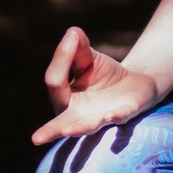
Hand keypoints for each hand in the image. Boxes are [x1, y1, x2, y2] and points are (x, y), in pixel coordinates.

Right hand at [30, 26, 158, 145]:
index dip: (62, 57)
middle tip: (37, 139)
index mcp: (65, 100)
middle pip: (63, 123)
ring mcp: (102, 117)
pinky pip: (120, 116)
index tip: (72, 37)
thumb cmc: (104, 75)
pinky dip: (116, 116)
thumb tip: (72, 33)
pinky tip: (111, 115)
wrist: (135, 82)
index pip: (55, 82)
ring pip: (90, 125)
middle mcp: (80, 115)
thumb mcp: (88, 59)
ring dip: (80, 128)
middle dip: (51, 131)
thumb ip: (77, 49)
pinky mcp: (125, 113)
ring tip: (68, 130)